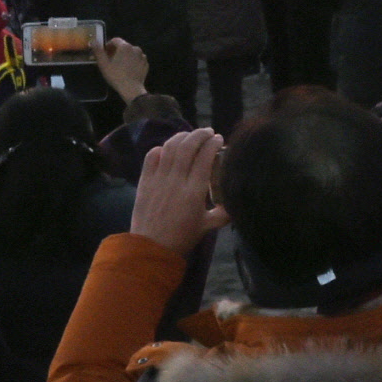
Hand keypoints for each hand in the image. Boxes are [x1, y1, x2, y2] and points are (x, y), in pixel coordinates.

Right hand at [97, 36, 151, 103]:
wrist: (131, 89)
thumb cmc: (116, 76)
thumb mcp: (103, 64)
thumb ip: (98, 51)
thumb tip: (93, 41)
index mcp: (125, 46)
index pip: (115, 40)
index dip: (108, 45)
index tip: (105, 53)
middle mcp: (135, 48)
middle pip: (123, 46)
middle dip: (116, 51)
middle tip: (110, 60)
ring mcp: (142, 56)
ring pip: (131, 53)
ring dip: (125, 56)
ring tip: (119, 66)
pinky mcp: (146, 64)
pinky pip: (137, 59)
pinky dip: (132, 62)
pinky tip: (128, 70)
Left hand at [130, 126, 228, 255]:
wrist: (151, 248)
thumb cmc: (182, 238)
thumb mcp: (207, 227)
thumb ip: (223, 214)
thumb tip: (236, 204)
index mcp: (194, 191)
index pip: (205, 156)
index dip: (213, 143)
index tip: (219, 139)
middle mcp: (176, 181)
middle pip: (188, 146)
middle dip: (200, 134)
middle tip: (208, 132)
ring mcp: (158, 180)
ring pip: (170, 147)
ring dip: (182, 136)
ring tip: (190, 135)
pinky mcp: (145, 182)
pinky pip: (151, 157)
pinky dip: (161, 148)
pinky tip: (168, 149)